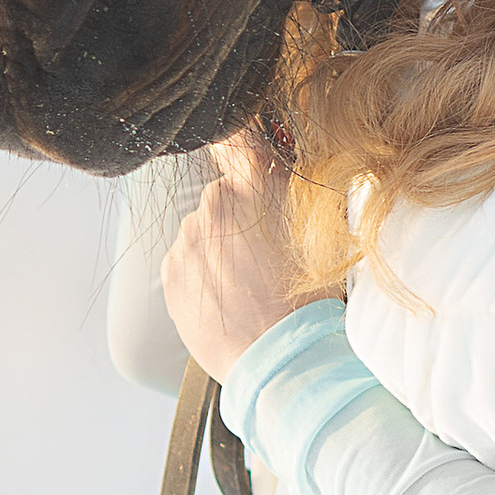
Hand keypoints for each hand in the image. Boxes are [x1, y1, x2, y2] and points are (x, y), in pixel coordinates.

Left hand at [162, 131, 313, 380]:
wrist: (281, 357)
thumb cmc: (311, 296)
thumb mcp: (324, 229)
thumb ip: (298, 191)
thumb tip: (286, 169)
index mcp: (255, 184)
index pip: (238, 137)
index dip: (239, 142)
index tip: (239, 149)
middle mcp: (214, 203)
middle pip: (223, 196)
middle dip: (239, 216)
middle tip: (265, 252)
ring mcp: (187, 239)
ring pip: (204, 232)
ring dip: (220, 249)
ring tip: (249, 284)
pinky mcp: (171, 273)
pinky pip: (187, 262)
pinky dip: (203, 275)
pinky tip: (230, 297)